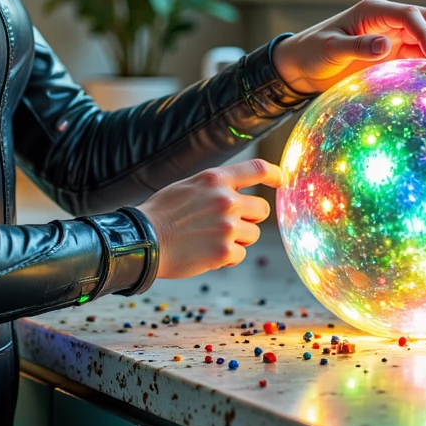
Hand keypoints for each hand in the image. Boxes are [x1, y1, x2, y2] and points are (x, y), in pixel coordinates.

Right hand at [139, 157, 281, 277]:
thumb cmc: (162, 214)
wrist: (143, 241)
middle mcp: (226, 200)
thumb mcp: (188, 187)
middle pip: (261, 209)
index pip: (256, 169)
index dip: (274, 174)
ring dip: (237, 239)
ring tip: (211, 240)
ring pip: (252, 234)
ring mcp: (227, 226)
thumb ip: (215, 187)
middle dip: (250, 218)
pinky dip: (227, 257)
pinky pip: (240, 254)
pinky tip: (206, 253)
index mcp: (215, 179)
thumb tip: (237, 192)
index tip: (281, 180)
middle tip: (230, 224)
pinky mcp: (224, 251)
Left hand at [270, 0, 425, 95]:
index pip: (410, 16)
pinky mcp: (394, 51)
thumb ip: (357, 46)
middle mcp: (388, 18)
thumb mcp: (331, 49)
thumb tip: (385, 45)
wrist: (302, 63)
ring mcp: (394, 34)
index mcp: (374, 11)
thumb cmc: (313, 51)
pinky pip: (422, 51)